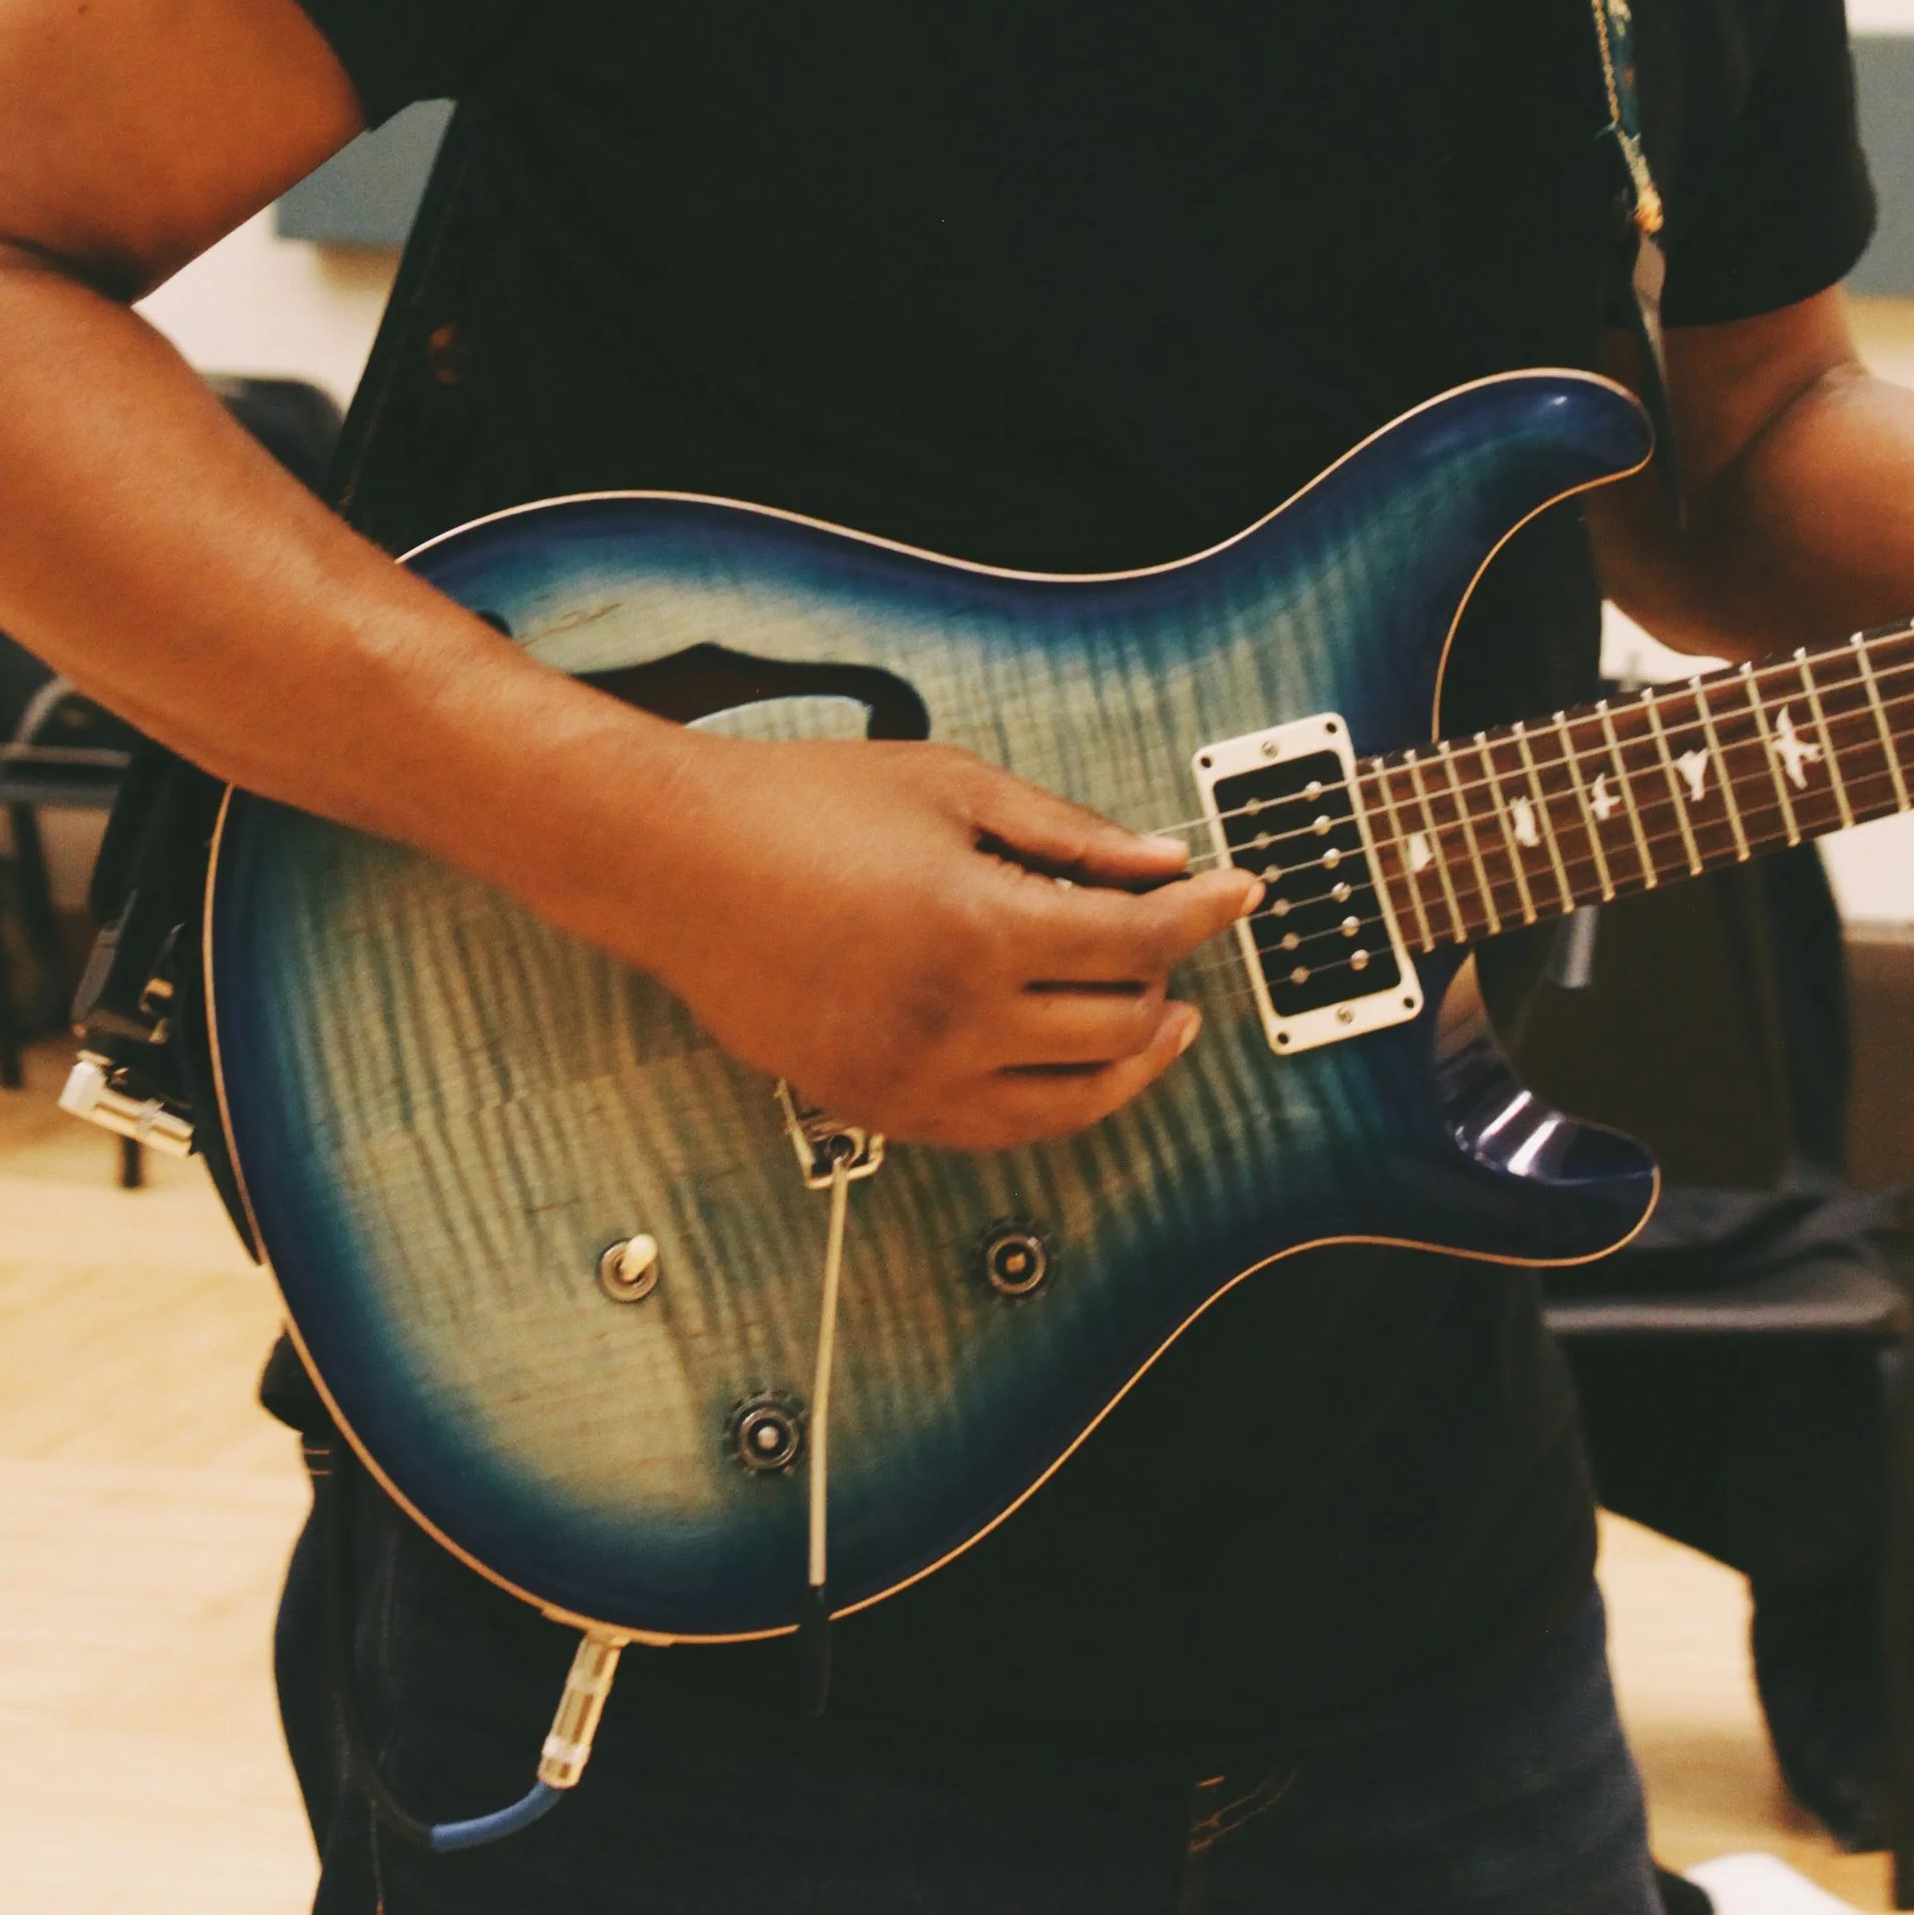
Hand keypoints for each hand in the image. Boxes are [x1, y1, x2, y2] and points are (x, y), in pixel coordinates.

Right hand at [593, 730, 1254, 1150]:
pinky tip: (1069, 1058)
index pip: (1138, 941)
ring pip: (1070, 1102)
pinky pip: (998, 1128)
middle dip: (1167, 981)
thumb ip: (1066, 832)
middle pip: (1117, 1027)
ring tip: (1157, 1020)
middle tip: (1178, 936)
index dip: (1203, 914)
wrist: (677, 862)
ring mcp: (911, 1077)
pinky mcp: (874, 1106)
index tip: (1236, 891)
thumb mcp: (949, 786)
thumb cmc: (802, 805)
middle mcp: (953, 1020)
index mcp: (979, 928)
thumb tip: (1158, 862)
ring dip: (1131, 1062)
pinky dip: (1055, 1099)